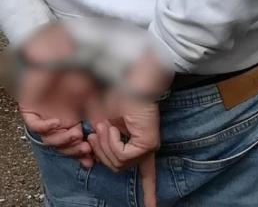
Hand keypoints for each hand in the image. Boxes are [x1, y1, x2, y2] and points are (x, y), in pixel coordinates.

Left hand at [17, 24, 97, 166]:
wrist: (73, 48)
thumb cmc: (89, 68)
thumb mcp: (101, 97)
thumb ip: (103, 115)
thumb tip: (110, 133)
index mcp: (74, 117)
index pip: (75, 142)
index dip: (82, 153)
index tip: (92, 159)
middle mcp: (59, 117)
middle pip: (61, 145)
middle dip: (73, 151)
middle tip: (85, 150)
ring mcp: (44, 112)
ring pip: (48, 139)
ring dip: (62, 141)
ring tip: (75, 135)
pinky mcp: (31, 106)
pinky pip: (34, 125)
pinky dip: (47, 128)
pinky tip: (59, 123)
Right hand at [88, 52, 170, 206]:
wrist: (122, 83)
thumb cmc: (110, 101)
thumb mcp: (99, 129)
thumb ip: (99, 148)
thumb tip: (91, 164)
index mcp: (138, 146)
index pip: (146, 176)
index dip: (149, 193)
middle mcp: (146, 149)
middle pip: (116, 169)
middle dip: (100, 152)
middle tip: (94, 132)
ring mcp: (148, 146)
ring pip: (117, 164)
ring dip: (104, 144)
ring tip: (105, 126)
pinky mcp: (147, 144)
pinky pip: (122, 156)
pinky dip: (111, 142)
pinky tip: (114, 127)